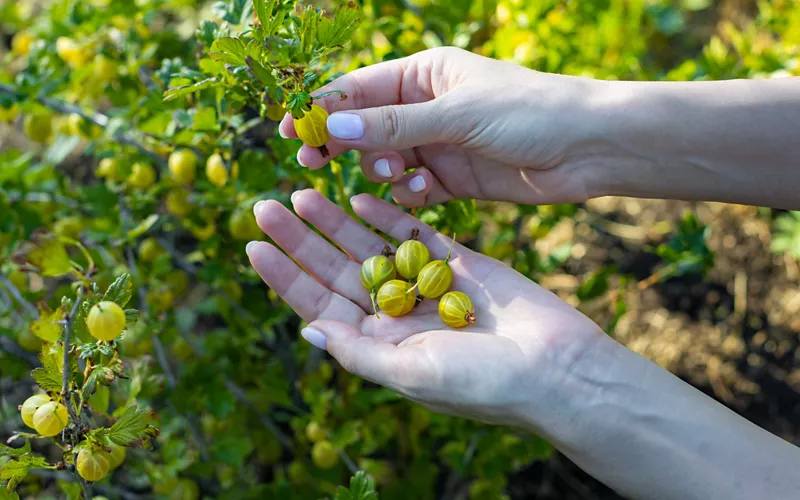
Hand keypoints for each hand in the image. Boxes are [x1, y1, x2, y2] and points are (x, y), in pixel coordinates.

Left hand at [246, 189, 604, 425]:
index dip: (285, 276)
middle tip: (264, 206)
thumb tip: (306, 330)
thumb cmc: (484, 384)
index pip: (318, 307)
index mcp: (379, 345)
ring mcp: (426, 284)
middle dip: (302, 240)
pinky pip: (416, 233)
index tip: (254, 245)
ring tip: (302, 193)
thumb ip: (358, 351)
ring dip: (337, 221)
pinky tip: (360, 195)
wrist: (557, 368)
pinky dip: (389, 215)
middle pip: (336, 270)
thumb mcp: (411, 374)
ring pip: (369, 246)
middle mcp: (396, 314)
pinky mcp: (459, 260)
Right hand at [279, 47, 601, 207]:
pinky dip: (409, 192)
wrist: (589, 148)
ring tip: (393, 173)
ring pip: (385, 159)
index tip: (290, 128)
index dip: (322, 107)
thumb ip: (394, 124)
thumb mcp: (458, 114)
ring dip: (380, 169)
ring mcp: (438, 143)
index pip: (359, 88)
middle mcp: (427, 107)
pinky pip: (412, 187)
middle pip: (364, 125)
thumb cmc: (529, 112)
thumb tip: (330, 125)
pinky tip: (423, 190)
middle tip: (313, 163)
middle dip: (340, 143)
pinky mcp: (453, 178)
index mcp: (425, 74)